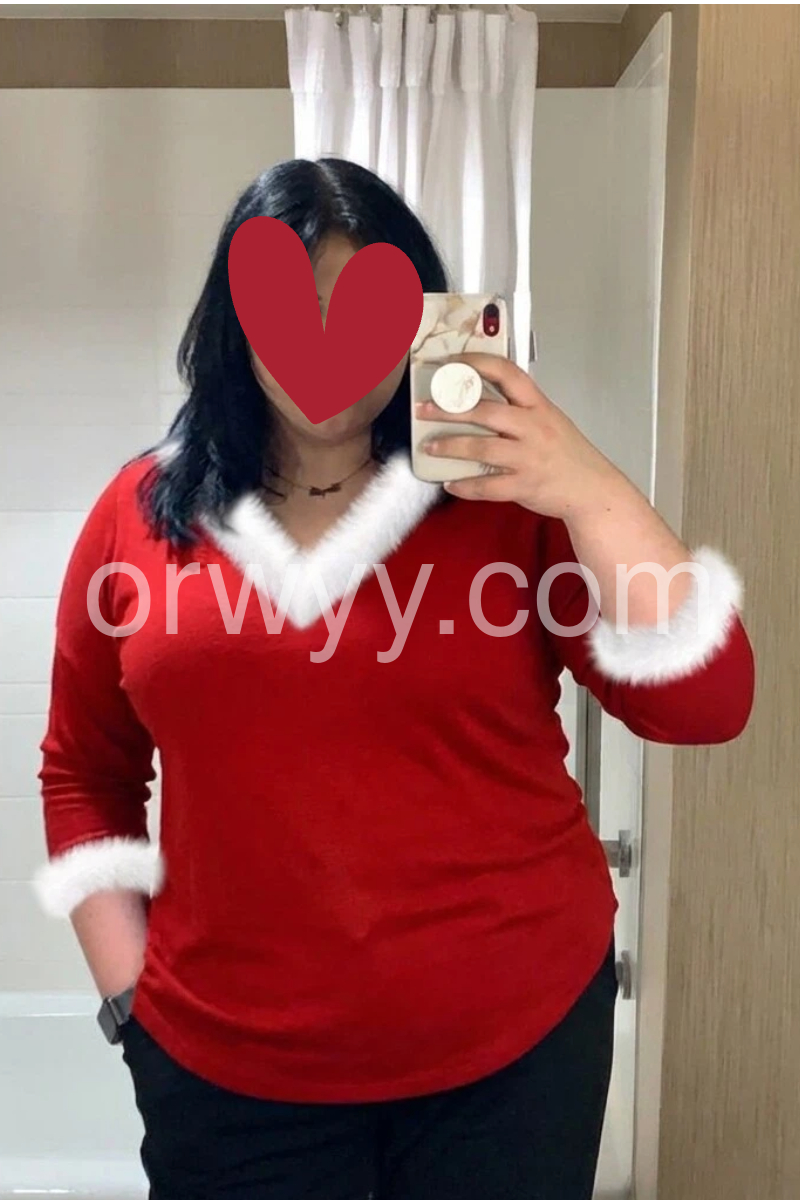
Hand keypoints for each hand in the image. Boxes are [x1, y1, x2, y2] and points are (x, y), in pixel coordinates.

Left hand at [416, 352, 632, 519]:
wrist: (592, 489)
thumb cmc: (567, 454)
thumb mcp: (550, 419)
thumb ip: (519, 408)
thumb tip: (478, 399)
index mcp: (538, 406)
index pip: (506, 373)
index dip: (475, 364)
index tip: (450, 363)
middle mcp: (533, 428)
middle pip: (485, 411)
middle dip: (449, 409)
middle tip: (423, 409)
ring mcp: (528, 458)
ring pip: (481, 448)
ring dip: (450, 446)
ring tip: (429, 446)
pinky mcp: (523, 486)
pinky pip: (487, 486)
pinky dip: (465, 485)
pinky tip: (449, 482)